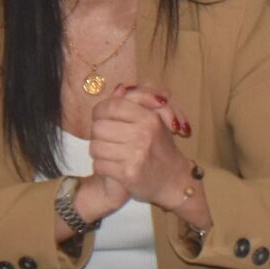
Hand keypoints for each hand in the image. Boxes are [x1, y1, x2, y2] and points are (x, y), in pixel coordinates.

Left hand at [89, 85, 190, 206]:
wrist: (173, 179)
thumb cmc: (160, 147)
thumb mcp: (154, 119)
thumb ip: (136, 101)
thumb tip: (118, 88)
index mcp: (149, 117)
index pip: (111, 106)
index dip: (100, 112)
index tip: (102, 118)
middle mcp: (144, 134)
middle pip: (98, 127)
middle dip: (99, 134)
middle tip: (109, 139)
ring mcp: (136, 155)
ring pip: (95, 147)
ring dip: (99, 152)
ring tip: (111, 154)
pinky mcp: (128, 174)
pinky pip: (99, 165)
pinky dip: (102, 167)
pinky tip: (113, 167)